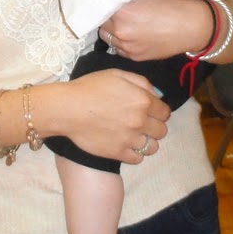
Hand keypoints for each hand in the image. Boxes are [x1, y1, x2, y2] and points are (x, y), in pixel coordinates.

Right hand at [43, 69, 169, 163]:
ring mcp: (129, 139)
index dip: (159, 112)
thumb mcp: (117, 74)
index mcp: (142, 101)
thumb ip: (141, 82)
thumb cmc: (89, 88)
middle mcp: (140, 121)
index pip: (165, 113)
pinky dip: (134, 153)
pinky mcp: (118, 153)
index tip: (151, 112)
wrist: (67, 109)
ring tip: (135, 136)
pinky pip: (138, 159)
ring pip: (152, 147)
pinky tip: (125, 145)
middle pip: (162, 131)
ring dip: (146, 142)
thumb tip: (156, 95)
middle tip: (142, 124)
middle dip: (154, 127)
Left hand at [104, 0, 213, 61]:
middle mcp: (120, 30)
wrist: (189, 27)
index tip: (105, 1)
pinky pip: (118, 49)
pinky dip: (121, 42)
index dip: (101, 3)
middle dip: (106, 17)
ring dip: (112, 31)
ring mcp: (126, 45)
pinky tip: (132, 35)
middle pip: (100, 23)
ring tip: (125, 24)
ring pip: (107, 37)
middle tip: (117, 12)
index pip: (98, 7)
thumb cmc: (169, 6)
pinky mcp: (133, 56)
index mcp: (121, 11)